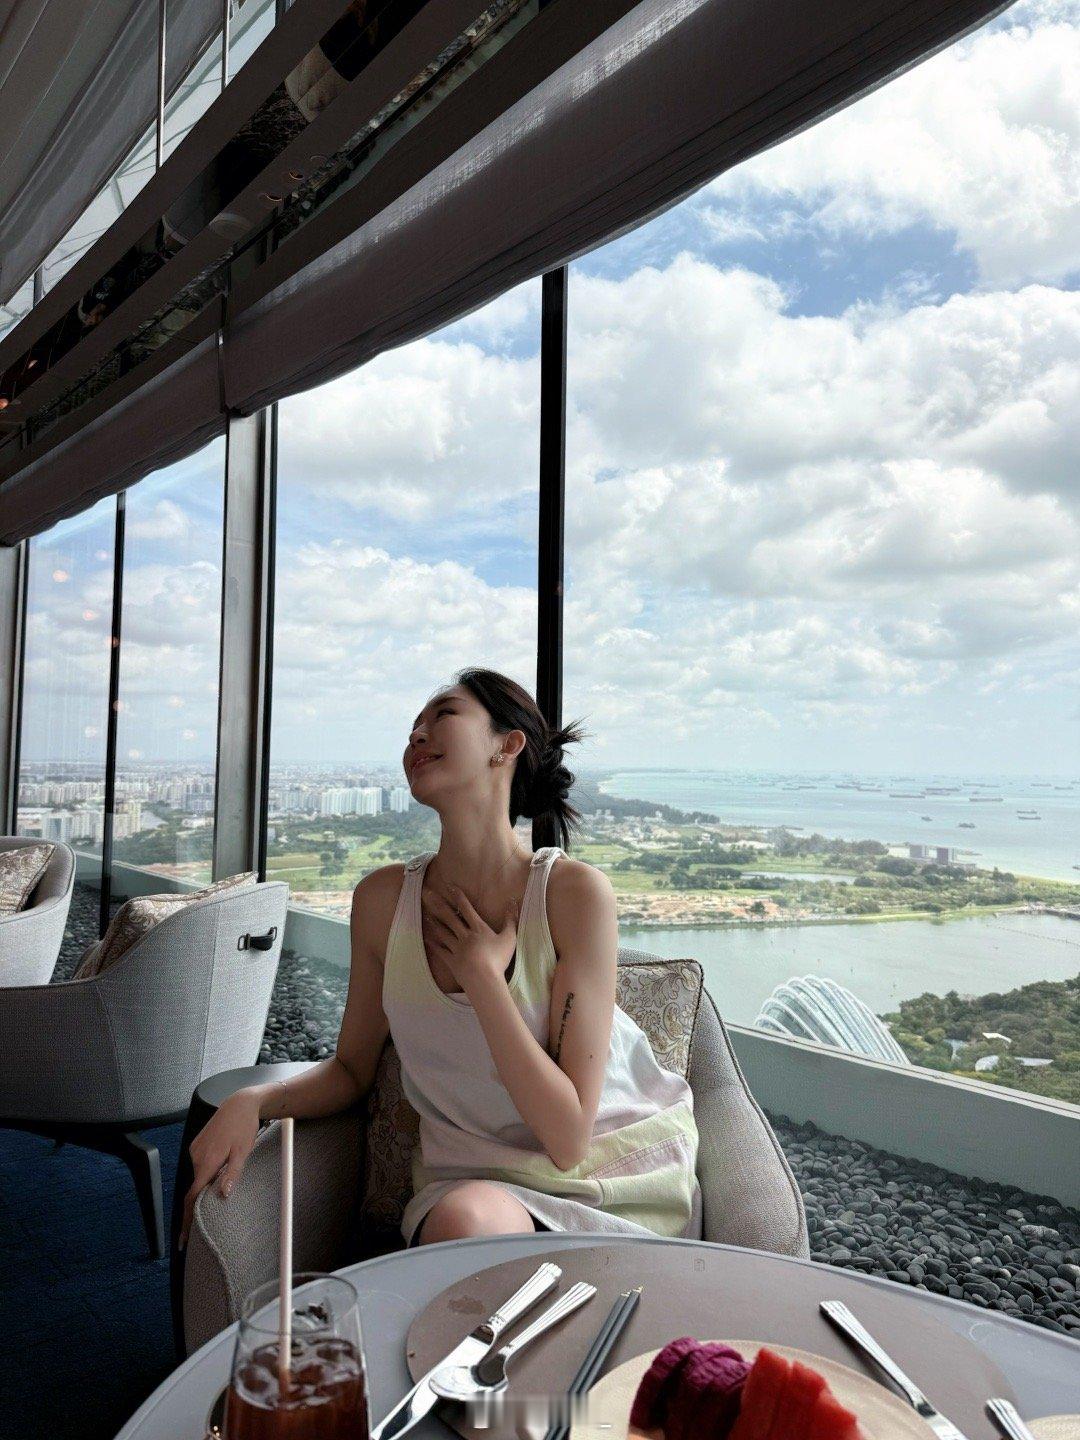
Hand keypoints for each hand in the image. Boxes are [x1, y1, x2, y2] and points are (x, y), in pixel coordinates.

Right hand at [178, 1089, 261, 1248]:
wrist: (239, 1104)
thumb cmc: (244, 1128)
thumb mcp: (243, 1152)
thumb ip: (232, 1174)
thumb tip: (222, 1195)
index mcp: (207, 1162)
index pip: (191, 1198)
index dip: (186, 1221)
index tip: (183, 1240)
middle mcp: (196, 1157)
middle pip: (195, 1189)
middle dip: (197, 1205)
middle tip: (204, 1223)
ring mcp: (195, 1150)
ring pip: (199, 1176)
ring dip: (206, 1184)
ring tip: (223, 1180)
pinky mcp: (197, 1145)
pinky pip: (200, 1165)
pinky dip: (206, 1172)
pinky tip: (220, 1166)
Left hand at [422, 880, 519, 992]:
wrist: (483, 979)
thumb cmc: (498, 959)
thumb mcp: (510, 938)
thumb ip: (510, 920)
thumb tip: (512, 901)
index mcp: (478, 928)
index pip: (466, 908)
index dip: (458, 896)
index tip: (449, 886)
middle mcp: (464, 935)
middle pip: (450, 918)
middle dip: (439, 905)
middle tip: (428, 895)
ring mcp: (456, 948)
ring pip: (443, 932)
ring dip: (435, 923)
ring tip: (427, 915)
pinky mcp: (451, 961)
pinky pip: (440, 951)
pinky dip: (433, 944)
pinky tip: (428, 939)